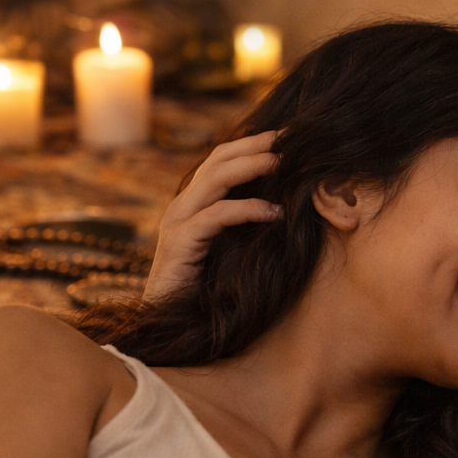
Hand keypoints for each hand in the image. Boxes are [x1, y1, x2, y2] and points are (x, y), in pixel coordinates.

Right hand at [146, 131, 282, 300]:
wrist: (168, 321)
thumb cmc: (205, 290)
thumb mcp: (231, 249)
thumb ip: (246, 227)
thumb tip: (288, 208)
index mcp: (194, 203)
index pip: (220, 160)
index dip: (251, 144)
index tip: (286, 136)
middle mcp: (183, 206)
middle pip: (218, 159)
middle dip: (254, 145)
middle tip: (289, 138)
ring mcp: (178, 221)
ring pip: (215, 179)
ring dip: (252, 166)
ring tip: (283, 163)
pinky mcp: (180, 243)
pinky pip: (217, 216)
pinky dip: (248, 209)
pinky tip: (275, 213)